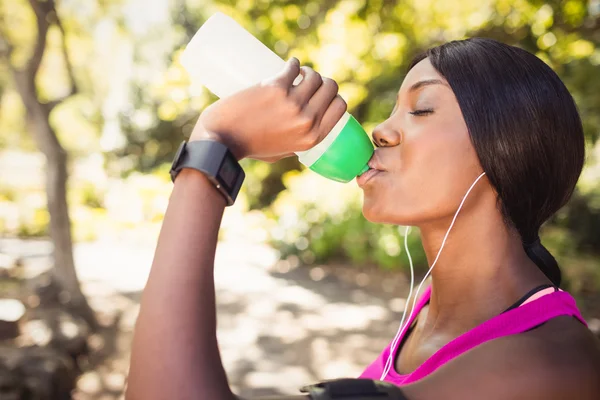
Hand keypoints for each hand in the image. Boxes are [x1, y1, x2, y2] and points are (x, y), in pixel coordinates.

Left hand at [190, 58, 346, 161]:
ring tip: (297, 73)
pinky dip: (293, 63)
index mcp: (312, 137)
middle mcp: (307, 120)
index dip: (334, 96)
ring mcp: (292, 103)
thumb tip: (301, 131)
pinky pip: (293, 67)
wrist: (222, 139)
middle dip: (323, 80)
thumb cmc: (249, 146)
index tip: (323, 92)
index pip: (340, 107)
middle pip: (330, 88)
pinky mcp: (275, 87)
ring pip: (314, 75)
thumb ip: (295, 143)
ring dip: (308, 70)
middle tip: (308, 81)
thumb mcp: (282, 152)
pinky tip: (291, 63)